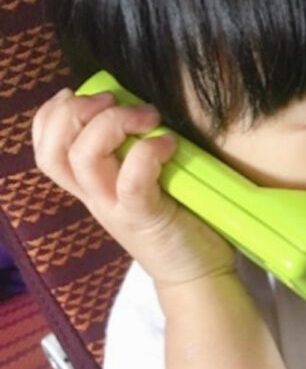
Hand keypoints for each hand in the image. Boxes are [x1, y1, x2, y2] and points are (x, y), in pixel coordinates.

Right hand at [32, 88, 235, 285]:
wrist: (196, 275)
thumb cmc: (177, 221)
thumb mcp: (144, 182)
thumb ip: (131, 153)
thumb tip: (135, 106)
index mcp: (90, 187)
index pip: (45, 149)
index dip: (51, 115)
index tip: (81, 93)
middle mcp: (94, 197)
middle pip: (54, 149)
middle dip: (77, 110)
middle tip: (117, 101)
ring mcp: (115, 209)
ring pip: (83, 159)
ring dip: (112, 124)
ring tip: (148, 118)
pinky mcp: (144, 218)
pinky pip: (131, 180)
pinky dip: (148, 152)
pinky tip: (169, 144)